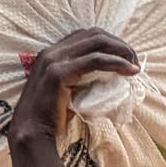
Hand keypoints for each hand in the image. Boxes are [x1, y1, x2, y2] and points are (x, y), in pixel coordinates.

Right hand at [8, 29, 137, 148]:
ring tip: (134, 66)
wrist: (31, 132)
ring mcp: (53, 61)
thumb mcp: (69, 88)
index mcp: (51, 53)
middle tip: (134, 61)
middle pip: (95, 34)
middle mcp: (51, 52)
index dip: (110, 43)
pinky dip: (116, 62)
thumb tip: (112, 74)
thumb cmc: (51, 115)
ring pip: (97, 42)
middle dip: (119, 44)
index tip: (125, 58)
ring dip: (121, 51)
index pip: (87, 36)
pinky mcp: (59, 73)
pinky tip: (129, 71)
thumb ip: (84, 76)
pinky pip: (95, 60)